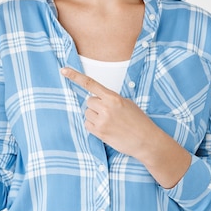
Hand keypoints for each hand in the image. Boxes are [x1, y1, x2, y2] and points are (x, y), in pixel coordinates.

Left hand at [60, 67, 191, 186]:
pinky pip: (87, 125)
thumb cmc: (139, 121)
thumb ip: (111, 99)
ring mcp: (102, 121)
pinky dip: (93, 126)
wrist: (146, 140)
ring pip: (87, 113)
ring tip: (110, 122)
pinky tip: (106, 129)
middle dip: (96, 106)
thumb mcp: (127, 103)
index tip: (64, 70)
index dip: (75, 76)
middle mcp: (106, 107)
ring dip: (95, 116)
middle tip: (109, 113)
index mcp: (113, 97)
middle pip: (88, 101)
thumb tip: (98, 99)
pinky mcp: (100, 133)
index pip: (90, 83)